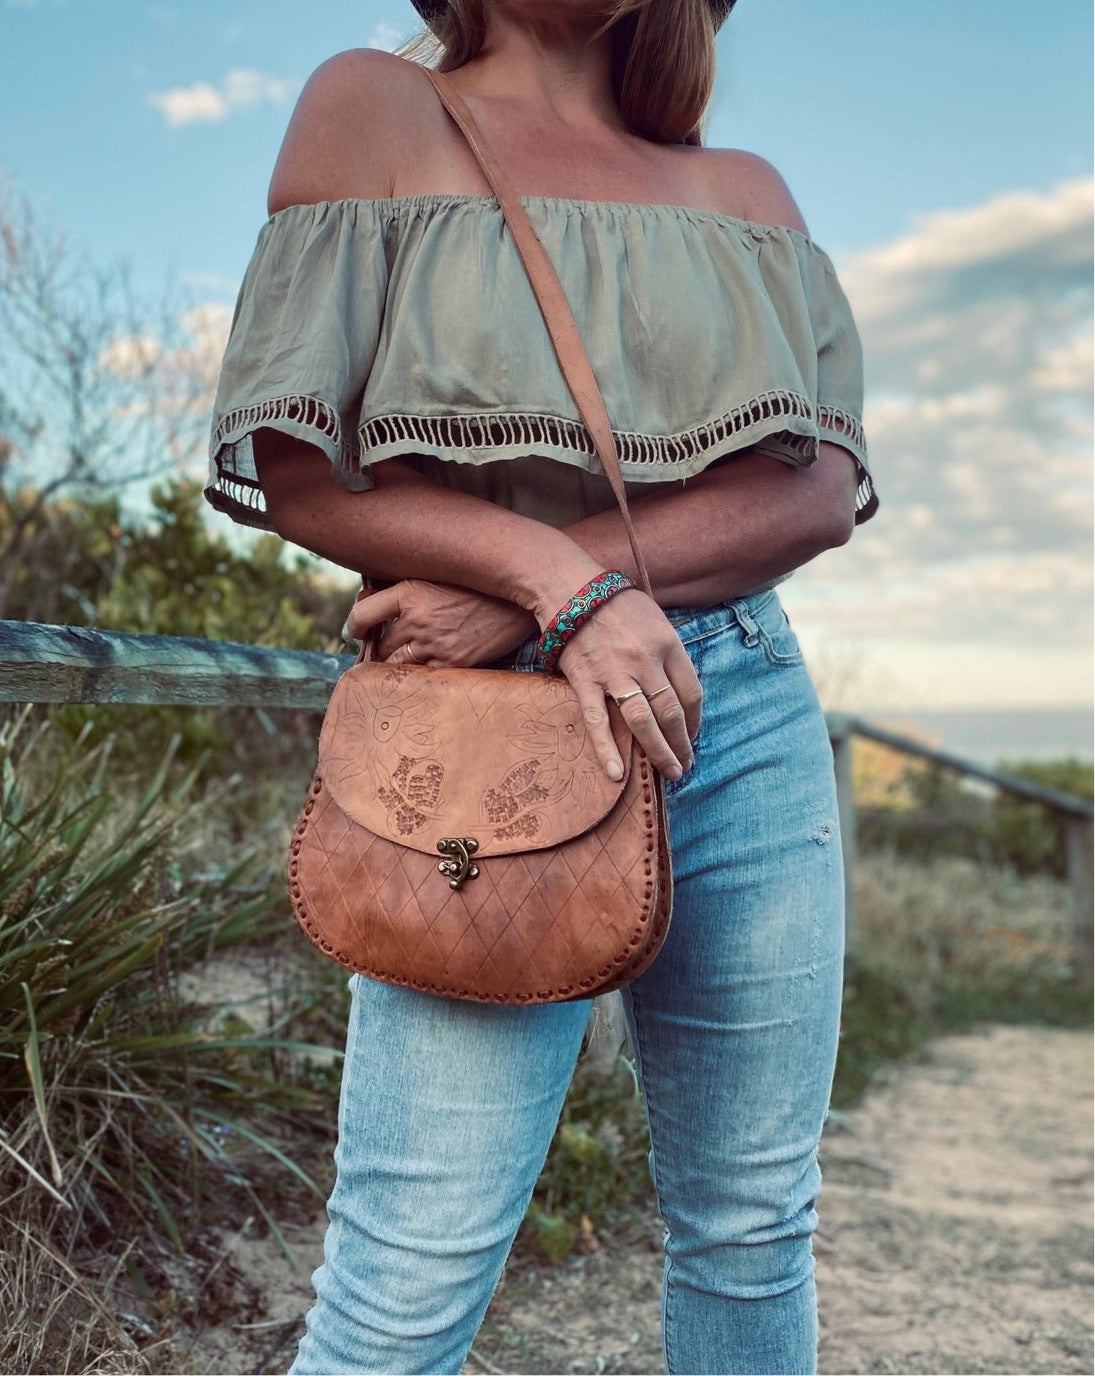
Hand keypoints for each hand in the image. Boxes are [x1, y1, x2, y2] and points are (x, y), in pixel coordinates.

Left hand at [344, 580, 536, 667]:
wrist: (519, 601)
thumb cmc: (477, 585)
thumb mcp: (437, 575)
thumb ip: (407, 589)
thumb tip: (371, 598)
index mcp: (410, 592)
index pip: (362, 614)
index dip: (352, 625)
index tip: (353, 631)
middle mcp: (418, 620)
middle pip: (379, 645)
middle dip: (377, 649)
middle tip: (379, 650)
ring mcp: (435, 645)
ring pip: (397, 665)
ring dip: (395, 665)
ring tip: (399, 662)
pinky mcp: (453, 664)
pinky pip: (422, 677)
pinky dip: (419, 674)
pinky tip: (423, 669)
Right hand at [556, 589, 701, 782]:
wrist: (571, 588)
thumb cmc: (616, 603)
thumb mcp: (656, 619)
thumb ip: (669, 653)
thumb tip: (679, 690)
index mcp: (667, 644)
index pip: (691, 692)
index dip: (695, 720)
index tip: (692, 736)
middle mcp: (645, 661)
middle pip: (671, 712)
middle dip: (682, 744)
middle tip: (685, 766)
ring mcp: (614, 673)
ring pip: (643, 721)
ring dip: (659, 751)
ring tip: (669, 772)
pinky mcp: (586, 681)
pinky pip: (598, 721)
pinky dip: (607, 749)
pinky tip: (617, 773)